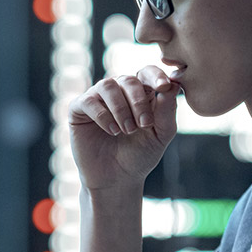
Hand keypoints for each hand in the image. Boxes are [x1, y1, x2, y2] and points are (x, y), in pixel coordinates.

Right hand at [68, 66, 178, 191]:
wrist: (116, 179)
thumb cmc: (140, 155)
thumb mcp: (161, 134)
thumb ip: (167, 110)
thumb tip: (173, 84)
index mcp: (140, 93)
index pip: (147, 72)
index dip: (155, 75)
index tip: (163, 87)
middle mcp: (118, 92)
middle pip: (128, 80)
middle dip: (138, 101)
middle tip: (143, 125)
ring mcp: (97, 99)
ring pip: (108, 86)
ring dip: (120, 109)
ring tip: (126, 130)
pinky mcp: (79, 110)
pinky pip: (89, 101)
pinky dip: (103, 115)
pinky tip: (112, 131)